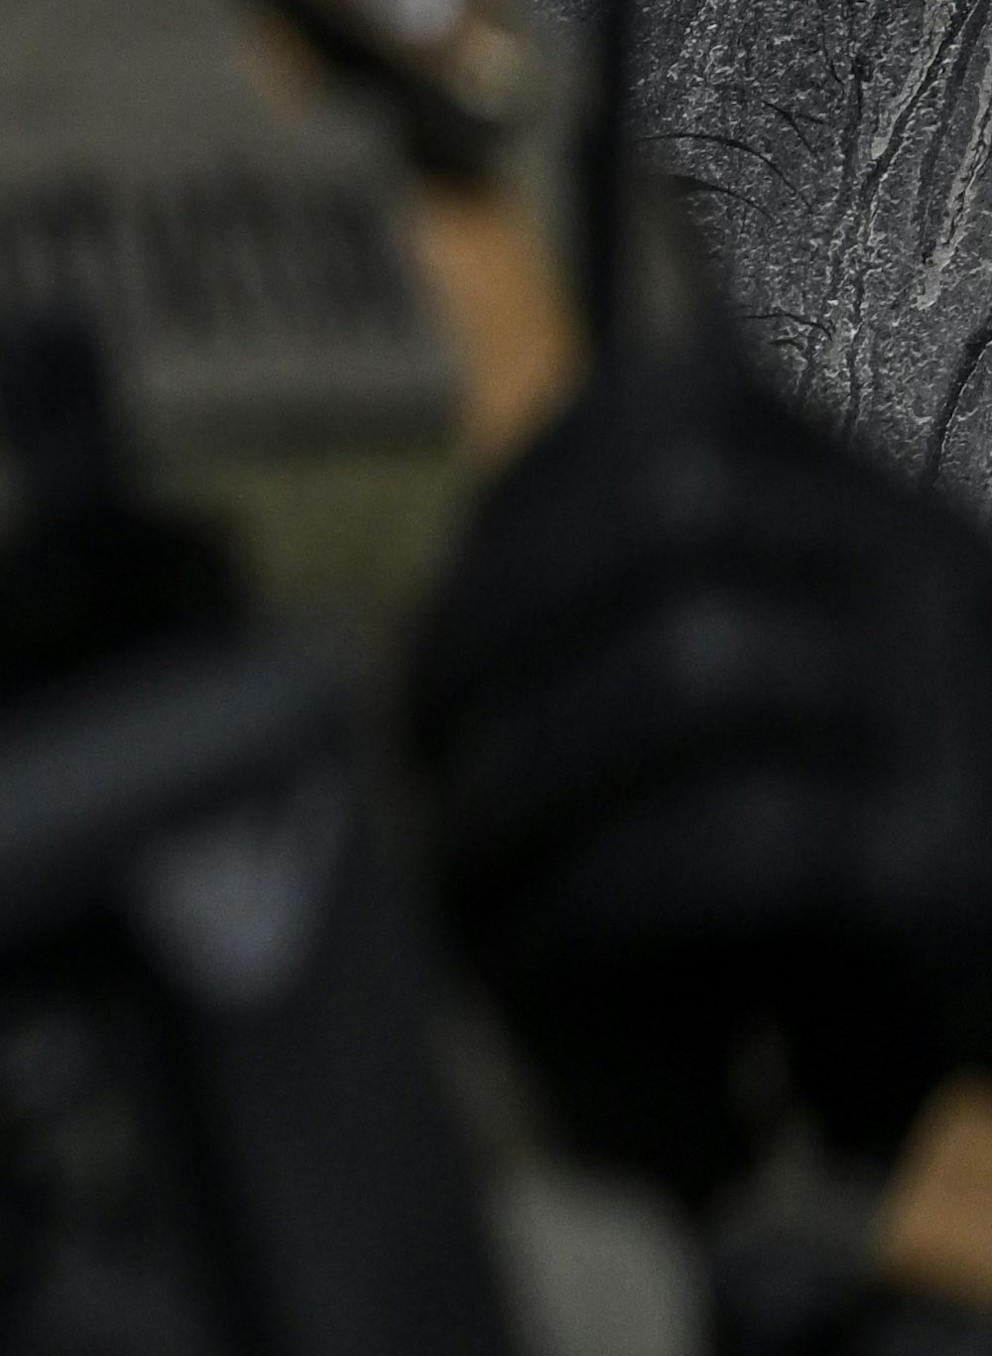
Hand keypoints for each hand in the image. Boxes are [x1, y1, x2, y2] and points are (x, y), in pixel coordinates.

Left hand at [409, 340, 991, 1193]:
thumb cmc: (848, 865)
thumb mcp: (772, 693)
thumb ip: (649, 611)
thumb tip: (429, 626)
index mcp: (884, 511)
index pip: (678, 407)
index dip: (523, 495)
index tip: (443, 602)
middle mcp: (938, 578)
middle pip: (674, 508)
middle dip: (497, 619)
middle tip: (417, 747)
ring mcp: (960, 716)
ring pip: (702, 660)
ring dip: (530, 763)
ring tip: (457, 861)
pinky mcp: (956, 874)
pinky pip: (746, 842)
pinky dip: (601, 894)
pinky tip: (539, 949)